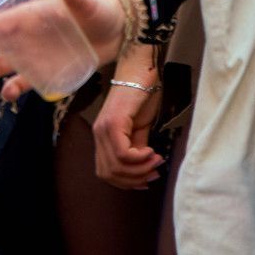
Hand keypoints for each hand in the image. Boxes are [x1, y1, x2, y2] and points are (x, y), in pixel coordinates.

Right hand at [0, 0, 129, 99]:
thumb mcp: (87, 3)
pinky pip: (26, 80)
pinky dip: (15, 87)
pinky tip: (8, 95)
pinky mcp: (48, 68)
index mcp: (32, 13)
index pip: (1, 21)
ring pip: (5, 63)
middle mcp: (29, 33)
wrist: (118, 30)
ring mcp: (37, 52)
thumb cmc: (98, 10)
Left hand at [94, 47, 165, 188]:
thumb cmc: (142, 96)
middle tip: (154, 171)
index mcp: (102, 137)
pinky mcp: (113, 123)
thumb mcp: (140, 129)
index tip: (147, 180)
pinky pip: (123, 153)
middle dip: (135, 179)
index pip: (106, 172)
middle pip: (109, 173)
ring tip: (156, 160)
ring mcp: (103, 129)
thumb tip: (142, 169)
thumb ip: (136, 148)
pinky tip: (151, 151)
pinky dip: (139, 158)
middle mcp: (98, 134)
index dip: (126, 182)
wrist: (142, 72)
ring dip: (140, 170)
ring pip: (116, 166)